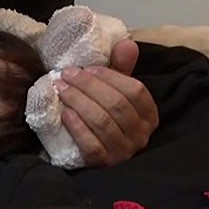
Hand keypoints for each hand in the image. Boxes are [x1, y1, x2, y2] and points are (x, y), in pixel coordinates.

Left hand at [56, 39, 158, 165]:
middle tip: (65, 75)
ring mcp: (123, 153)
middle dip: (88, 86)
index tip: (87, 69)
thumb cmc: (103, 114)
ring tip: (60, 89)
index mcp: (149, 115)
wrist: (84, 151)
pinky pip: (92, 146)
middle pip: (116, 105)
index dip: (110, 77)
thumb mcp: (113, 91)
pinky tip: (65, 114)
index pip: (135, 91)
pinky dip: (78, 128)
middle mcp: (141, 136)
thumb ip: (120, 68)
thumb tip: (127, 43)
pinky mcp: (104, 166)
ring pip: (103, 123)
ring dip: (78, 102)